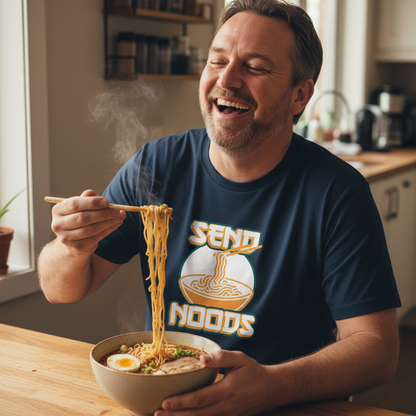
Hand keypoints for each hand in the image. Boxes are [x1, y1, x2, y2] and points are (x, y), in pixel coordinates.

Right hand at [50, 189, 125, 257]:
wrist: (72, 243)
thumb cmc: (77, 220)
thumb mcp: (79, 208)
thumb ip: (85, 200)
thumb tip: (91, 193)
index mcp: (57, 210)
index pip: (75, 204)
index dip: (92, 202)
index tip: (107, 201)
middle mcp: (58, 225)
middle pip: (84, 217)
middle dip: (104, 213)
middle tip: (118, 210)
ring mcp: (66, 238)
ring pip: (92, 228)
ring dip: (109, 222)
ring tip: (120, 216)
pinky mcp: (77, 247)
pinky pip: (97, 237)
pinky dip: (109, 229)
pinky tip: (116, 223)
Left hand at [155, 350, 278, 415]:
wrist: (272, 389)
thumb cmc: (253, 371)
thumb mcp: (239, 359)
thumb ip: (220, 357)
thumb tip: (201, 358)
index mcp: (226, 391)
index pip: (199, 399)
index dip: (181, 402)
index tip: (165, 402)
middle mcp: (226, 407)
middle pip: (196, 414)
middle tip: (157, 414)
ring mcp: (228, 415)